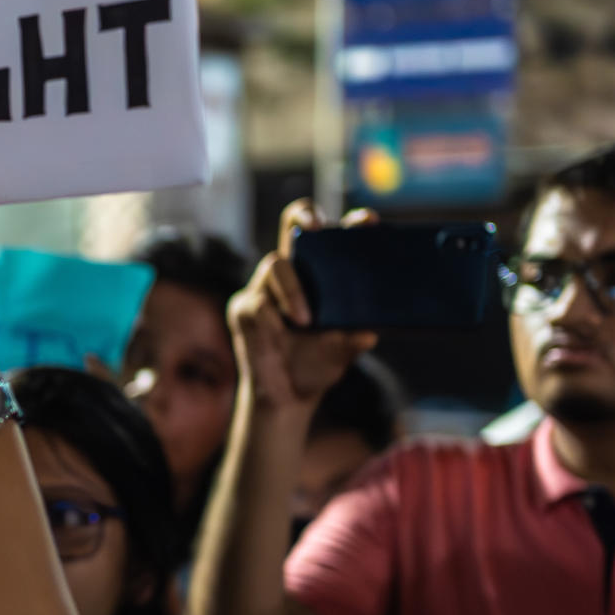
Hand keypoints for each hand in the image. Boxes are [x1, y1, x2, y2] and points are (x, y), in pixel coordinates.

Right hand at [229, 199, 374, 417]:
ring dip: (292, 291)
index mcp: (321, 275)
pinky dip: (272, 318)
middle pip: (294, 224)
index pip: (333, 237)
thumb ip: (353, 340)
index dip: (348, 223)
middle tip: (317, 226)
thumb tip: (369, 332)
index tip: (367, 222)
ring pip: (276, 265)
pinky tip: (280, 332)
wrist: (287, 398)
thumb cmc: (317, 365)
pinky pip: (257, 303)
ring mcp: (267, 287)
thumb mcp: (343, 353)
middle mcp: (294, 272)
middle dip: (305, 216)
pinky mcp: (245, 308)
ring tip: (304, 321)